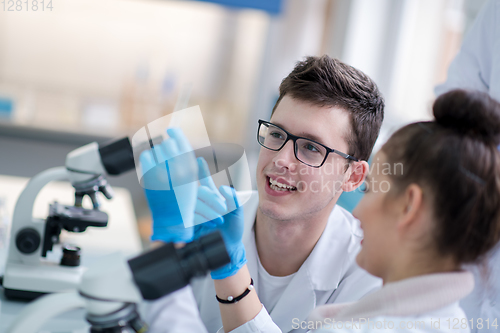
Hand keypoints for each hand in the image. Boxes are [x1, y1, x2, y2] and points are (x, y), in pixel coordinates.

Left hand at [140, 127, 197, 242]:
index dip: (176, 133)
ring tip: (160, 166)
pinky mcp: (149, 177)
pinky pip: (146, 157)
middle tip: (166, 153)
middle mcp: (177, 169)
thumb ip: (184, 159)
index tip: (171, 129)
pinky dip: (148, 158)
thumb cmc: (182, 198)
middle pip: (169, 144)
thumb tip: (173, 138)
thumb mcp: (190, 177)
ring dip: (158, 154)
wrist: (172, 218)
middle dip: (167, 146)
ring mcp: (162, 172)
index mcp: (189, 168)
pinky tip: (152, 166)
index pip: (181, 142)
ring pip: (157, 150)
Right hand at [194, 157, 246, 279]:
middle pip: (199, 192)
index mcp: (212, 199)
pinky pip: (190, 216)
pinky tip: (211, 224)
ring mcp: (194, 214)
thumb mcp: (237, 212)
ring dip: (209, 210)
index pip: (205, 182)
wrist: (229, 249)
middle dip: (211, 199)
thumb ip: (233, 198)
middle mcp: (201, 204)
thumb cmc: (233, 230)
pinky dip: (203, 219)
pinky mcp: (189, 225)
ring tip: (219, 220)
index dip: (201, 171)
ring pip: (194, 204)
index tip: (198, 159)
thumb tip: (223, 188)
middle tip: (222, 209)